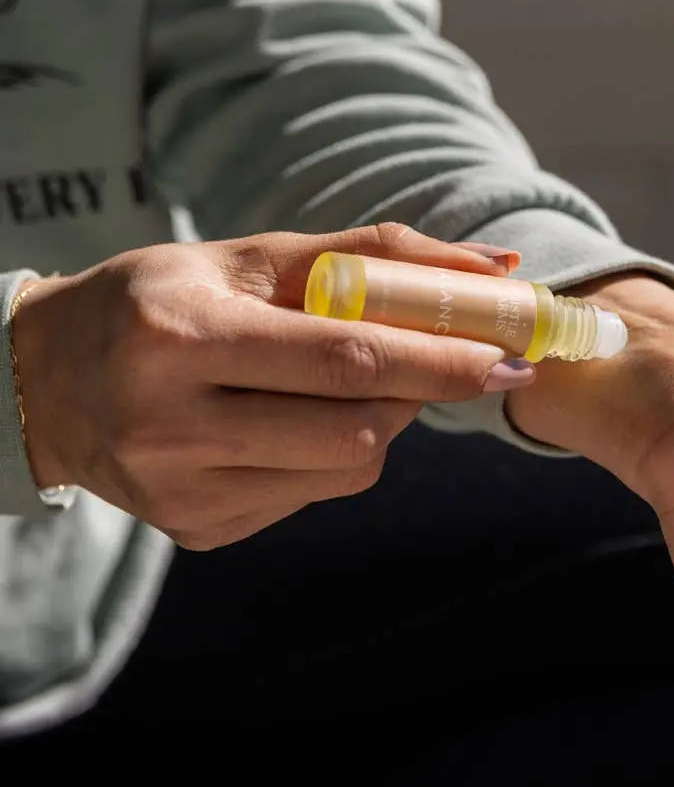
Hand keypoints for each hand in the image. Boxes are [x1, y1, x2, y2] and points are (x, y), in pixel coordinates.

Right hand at [12, 224, 533, 548]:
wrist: (48, 380)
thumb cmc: (161, 300)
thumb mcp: (250, 257)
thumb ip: (371, 255)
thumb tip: (494, 266)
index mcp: (181, 337)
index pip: (345, 359)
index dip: (440, 360)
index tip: (511, 355)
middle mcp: (172, 425)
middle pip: (355, 430)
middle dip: (419, 393)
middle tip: (436, 362)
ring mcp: (183, 492)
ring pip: (345, 470)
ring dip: (379, 422)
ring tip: (343, 384)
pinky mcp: (197, 530)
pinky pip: (313, 495)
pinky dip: (334, 455)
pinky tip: (293, 421)